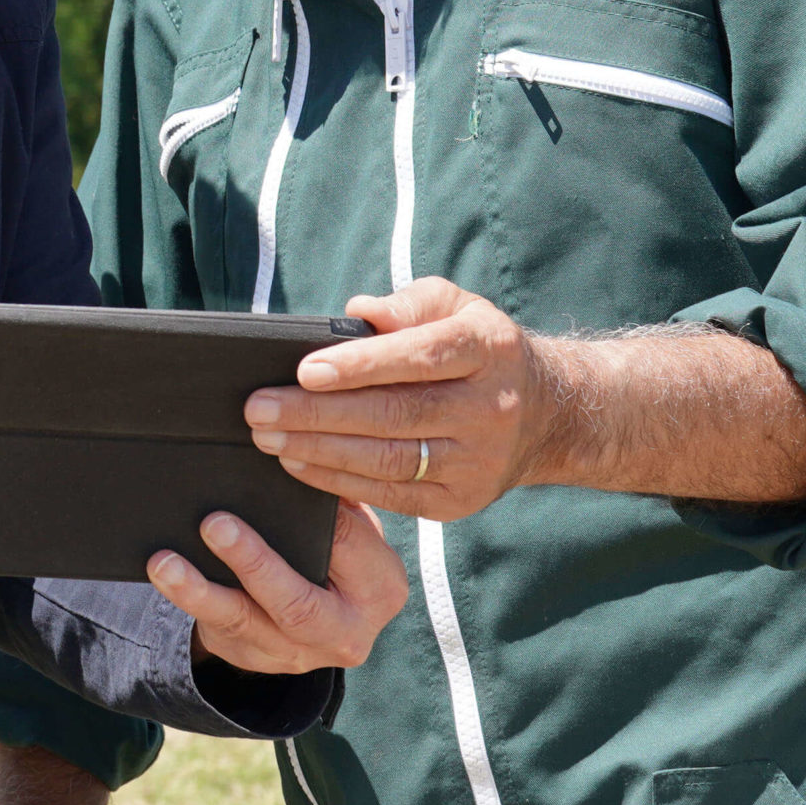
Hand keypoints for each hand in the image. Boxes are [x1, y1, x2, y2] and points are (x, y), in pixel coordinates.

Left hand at [146, 499, 406, 672]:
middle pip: (298, 605)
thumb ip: (340, 505)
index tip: (283, 481)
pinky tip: (163, 575)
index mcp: (380, 591)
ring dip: (199, 591)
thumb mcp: (356, 532)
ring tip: (166, 563)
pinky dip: (187, 599)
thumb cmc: (338, 559)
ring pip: (243, 621)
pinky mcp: (254, 657)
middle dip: (254, 564)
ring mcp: (296, 653)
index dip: (318, 520)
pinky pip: (217, 628)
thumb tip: (300, 459)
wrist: (321, 623)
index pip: (350, 548)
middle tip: (215, 525)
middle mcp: (345, 633)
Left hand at [245, 277, 560, 520]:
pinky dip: (339, 481)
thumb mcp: (457, 306)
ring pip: (388, 459)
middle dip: (318, 413)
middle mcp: (489, 409)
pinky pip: (390, 493)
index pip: (420, 356)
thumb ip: (408, 303)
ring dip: (319, 450)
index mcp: (487, 350)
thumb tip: (359, 311)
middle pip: (395, 413)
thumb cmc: (476, 349)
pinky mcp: (460, 501)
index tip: (304, 369)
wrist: (546, 416)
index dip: (360, 365)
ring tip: (267, 436)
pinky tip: (298, 464)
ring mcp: (477, 461)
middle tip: (259, 407)